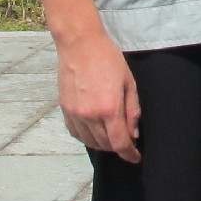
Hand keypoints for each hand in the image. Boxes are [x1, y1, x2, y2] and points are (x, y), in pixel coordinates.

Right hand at [57, 29, 141, 162]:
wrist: (80, 44)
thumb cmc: (108, 59)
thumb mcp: (129, 82)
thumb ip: (132, 111)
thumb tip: (133, 134)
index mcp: (109, 108)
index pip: (120, 143)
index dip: (129, 154)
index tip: (135, 157)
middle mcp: (90, 115)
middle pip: (105, 145)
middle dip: (118, 148)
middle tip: (127, 142)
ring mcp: (75, 113)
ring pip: (90, 142)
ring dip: (102, 144)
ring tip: (112, 137)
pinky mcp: (65, 109)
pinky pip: (76, 133)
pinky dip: (86, 137)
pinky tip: (94, 131)